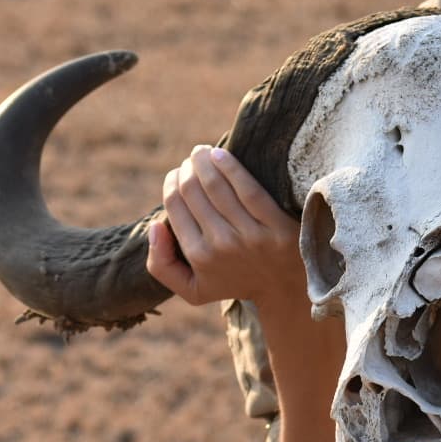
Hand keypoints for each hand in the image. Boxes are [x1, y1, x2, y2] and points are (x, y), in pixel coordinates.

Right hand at [145, 145, 301, 307]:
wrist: (285, 288)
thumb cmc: (234, 281)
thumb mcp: (192, 289)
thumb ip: (161, 264)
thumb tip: (155, 227)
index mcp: (199, 257)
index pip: (175, 206)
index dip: (172, 183)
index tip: (176, 173)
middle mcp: (222, 245)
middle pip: (194, 192)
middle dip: (187, 169)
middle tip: (192, 159)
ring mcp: (251, 236)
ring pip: (218, 187)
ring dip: (204, 162)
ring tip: (202, 152)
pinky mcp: (277, 227)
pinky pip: (249, 189)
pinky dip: (232, 167)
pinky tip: (221, 154)